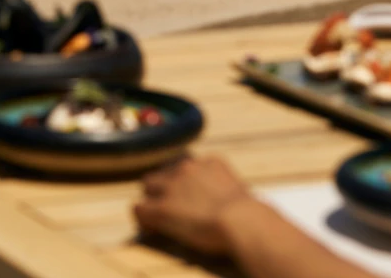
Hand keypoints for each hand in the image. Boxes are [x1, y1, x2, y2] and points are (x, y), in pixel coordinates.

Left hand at [134, 156, 257, 256]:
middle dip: (165, 186)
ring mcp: (173, 186)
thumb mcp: (241, 191)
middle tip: (171, 205)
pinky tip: (152, 229)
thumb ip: (226, 188)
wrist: (241, 221)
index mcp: (211, 162)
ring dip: (153, 198)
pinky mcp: (161, 207)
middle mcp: (188, 167)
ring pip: (148, 185)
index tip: (188, 196)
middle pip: (165, 171)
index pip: (188, 166)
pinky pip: (140, 208)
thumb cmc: (250, 214)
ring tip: (158, 217)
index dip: (184, 182)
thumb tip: (225, 200)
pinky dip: (144, 219)